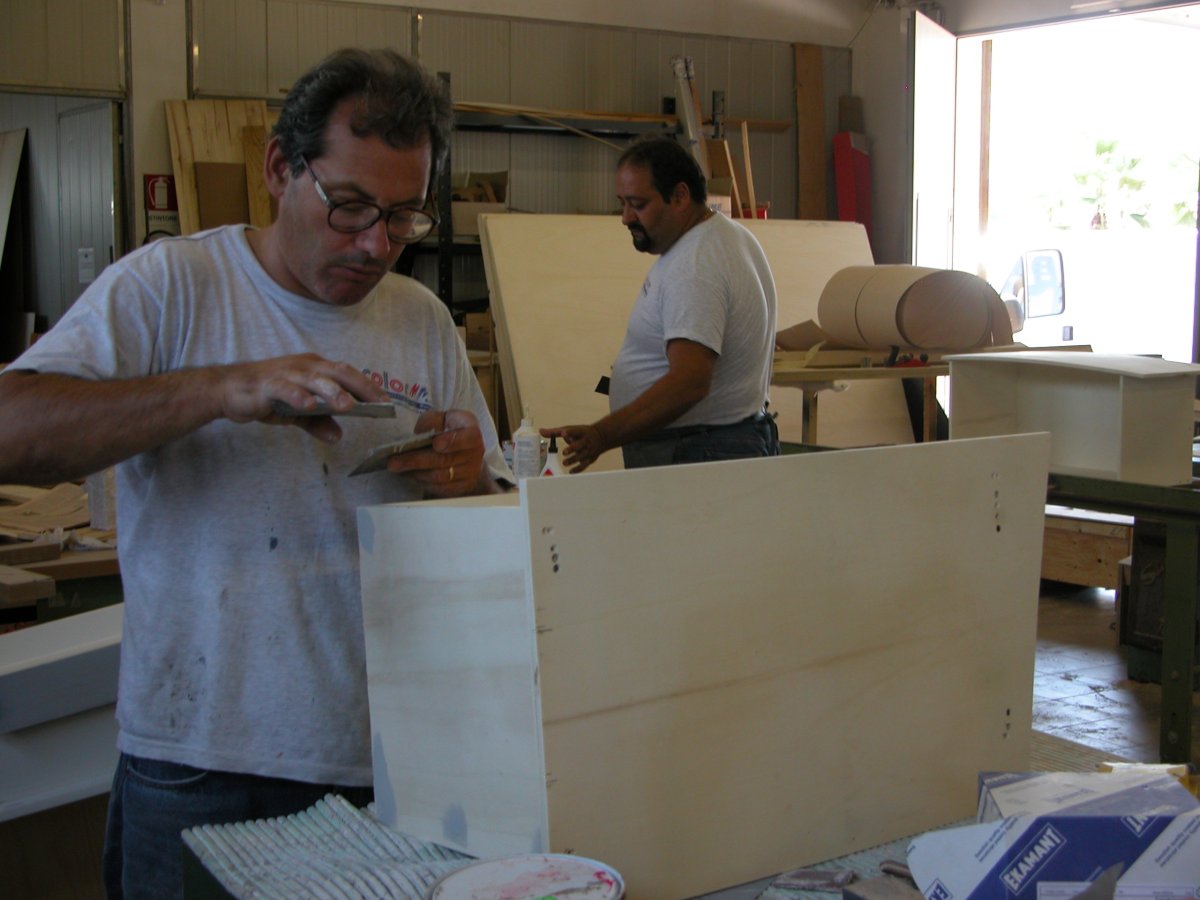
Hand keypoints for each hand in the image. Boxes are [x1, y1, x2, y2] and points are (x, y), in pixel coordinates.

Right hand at [218, 354, 388, 442]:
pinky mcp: (268, 384)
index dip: (367, 387)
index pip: (347, 375)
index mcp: (315, 369)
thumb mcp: (297, 413)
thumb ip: (318, 423)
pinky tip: (309, 406)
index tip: (386, 402)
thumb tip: (338, 437)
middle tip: (378, 403)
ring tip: (348, 405)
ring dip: (332, 391)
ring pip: (314, 379)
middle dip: (359, 387)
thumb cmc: (267, 397)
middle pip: (337, 373)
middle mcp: (304, 367)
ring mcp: (286, 374)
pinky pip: (285, 389)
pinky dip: (298, 396)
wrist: (229, 390)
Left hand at [386, 408, 487, 496]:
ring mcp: (470, 472)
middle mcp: (475, 453)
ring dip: (416, 473)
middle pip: (446, 460)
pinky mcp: (462, 487)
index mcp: (472, 431)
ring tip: (397, 467)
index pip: (469, 437)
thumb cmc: (449, 429)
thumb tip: (420, 434)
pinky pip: (440, 488)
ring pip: (441, 477)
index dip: (453, 441)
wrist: (463, 450)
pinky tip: (409, 474)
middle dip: (417, 460)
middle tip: (394, 462)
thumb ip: (432, 421)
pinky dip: (422, 482)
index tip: (436, 444)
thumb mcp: (442, 418)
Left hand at [540, 424, 605, 472]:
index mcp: (581, 432)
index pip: (575, 431)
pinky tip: (571, 471)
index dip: (569, 432)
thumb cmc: (581, 433)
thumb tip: (541, 431)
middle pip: (580, 445)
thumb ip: (554, 432)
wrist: (601, 436)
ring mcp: (589, 450)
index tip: (563, 433)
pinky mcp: (590, 458)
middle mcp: (586, 441)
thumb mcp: (569, 429)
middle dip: (572, 448)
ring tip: (564, 463)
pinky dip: (578, 468)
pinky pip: (585, 464)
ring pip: (582, 455)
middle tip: (564, 452)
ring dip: (573, 460)